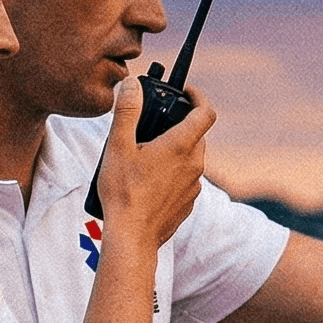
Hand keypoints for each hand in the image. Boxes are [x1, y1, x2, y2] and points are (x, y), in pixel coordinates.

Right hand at [96, 78, 214, 247]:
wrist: (132, 237)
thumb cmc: (123, 193)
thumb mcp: (117, 146)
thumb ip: (126, 111)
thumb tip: (132, 84)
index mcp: (181, 146)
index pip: (205, 111)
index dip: (198, 96)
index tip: (185, 92)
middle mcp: (194, 164)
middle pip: (197, 134)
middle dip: (180, 124)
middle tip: (155, 124)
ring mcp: (193, 186)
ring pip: (192, 157)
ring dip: (177, 150)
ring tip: (148, 154)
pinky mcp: (188, 203)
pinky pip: (186, 179)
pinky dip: (174, 172)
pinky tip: (150, 180)